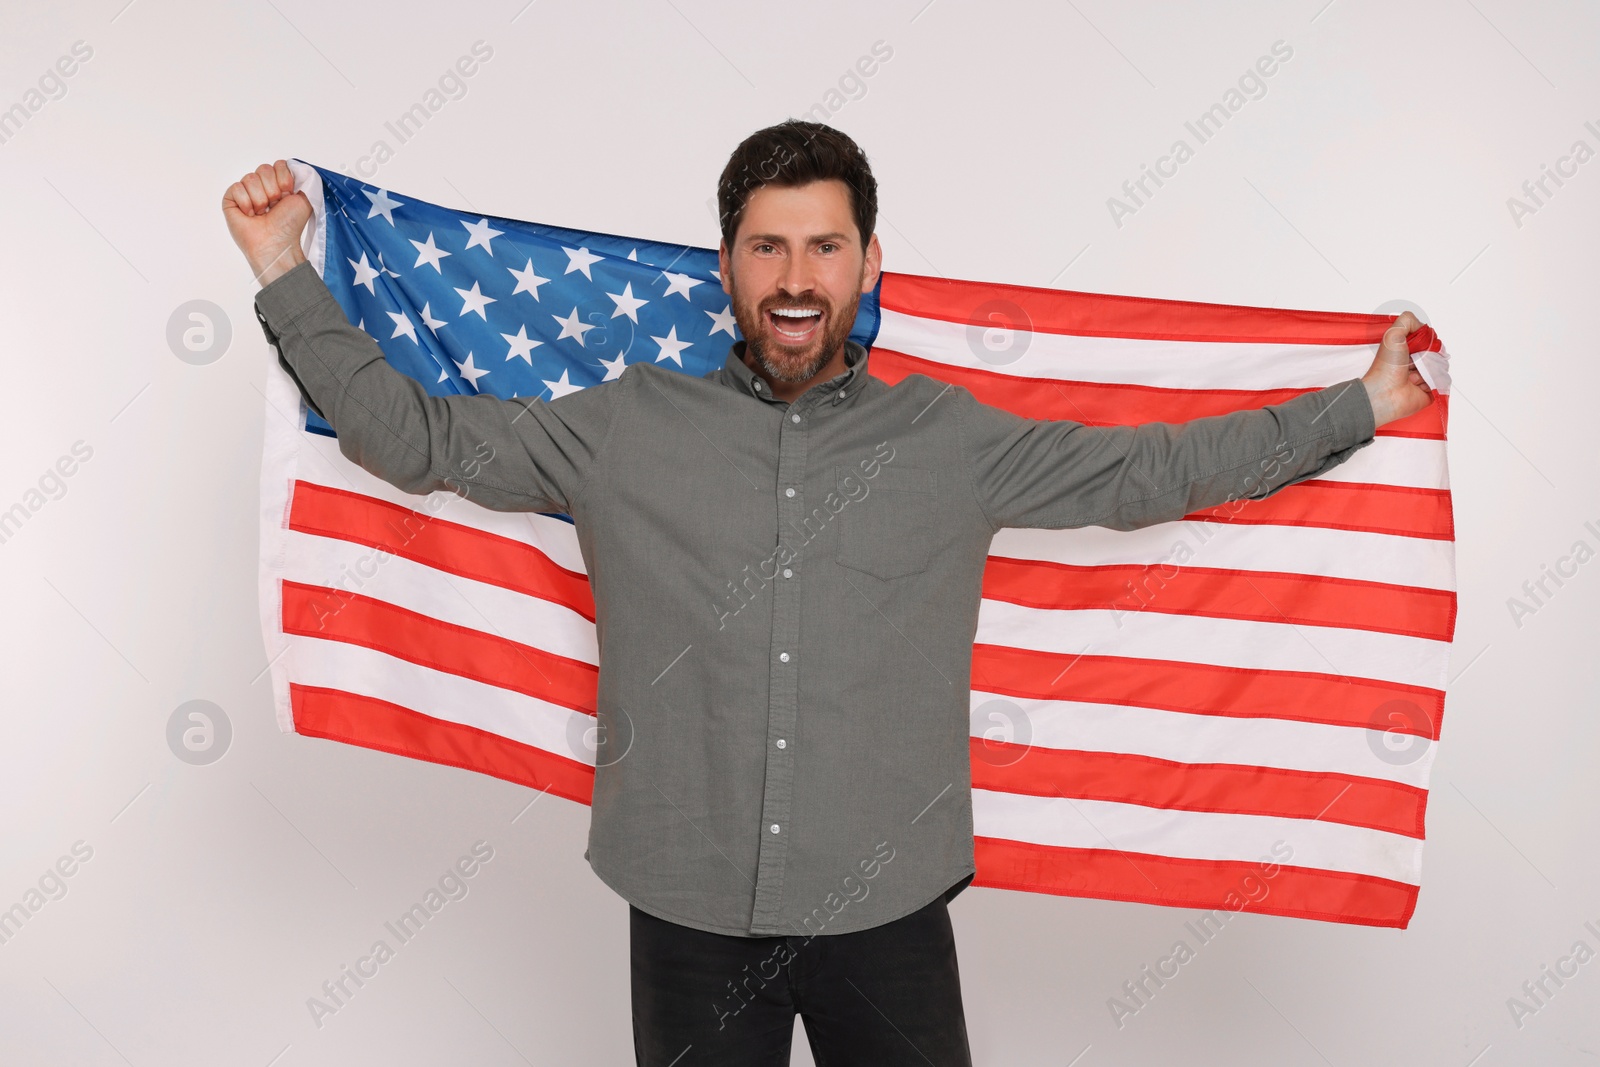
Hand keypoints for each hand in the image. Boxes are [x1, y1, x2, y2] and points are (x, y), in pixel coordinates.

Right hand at [223, 159, 310, 286]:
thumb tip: (296, 166)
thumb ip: (303, 179)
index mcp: (278, 184)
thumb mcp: (304, 199)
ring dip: (260, 199)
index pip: (278, 165)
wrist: (276, 243)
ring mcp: (245, 192)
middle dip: (273, 190)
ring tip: (262, 213)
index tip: (288, 195)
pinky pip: (237, 188)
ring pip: (251, 178)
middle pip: (264, 169)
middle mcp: (261, 186)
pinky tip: (250, 215)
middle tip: (274, 207)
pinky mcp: (230, 199)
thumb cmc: (289, 225)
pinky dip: (246, 203)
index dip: (284, 179)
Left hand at [1361, 310, 1432, 427]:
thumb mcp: (1393, 334)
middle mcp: (1413, 363)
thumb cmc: (1385, 366)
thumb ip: (1408, 321)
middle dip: (1428, 355)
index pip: (1428, 341)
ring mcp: (1422, 377)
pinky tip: (1417, 384)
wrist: (1384, 393)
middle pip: (1436, 353)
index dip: (1428, 341)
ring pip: (1439, 367)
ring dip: (1428, 369)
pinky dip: (1431, 381)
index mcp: (1405, 350)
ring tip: (1412, 375)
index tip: (1419, 344)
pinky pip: (1441, 382)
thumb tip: (1424, 327)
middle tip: (1413, 361)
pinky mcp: (1429, 391)